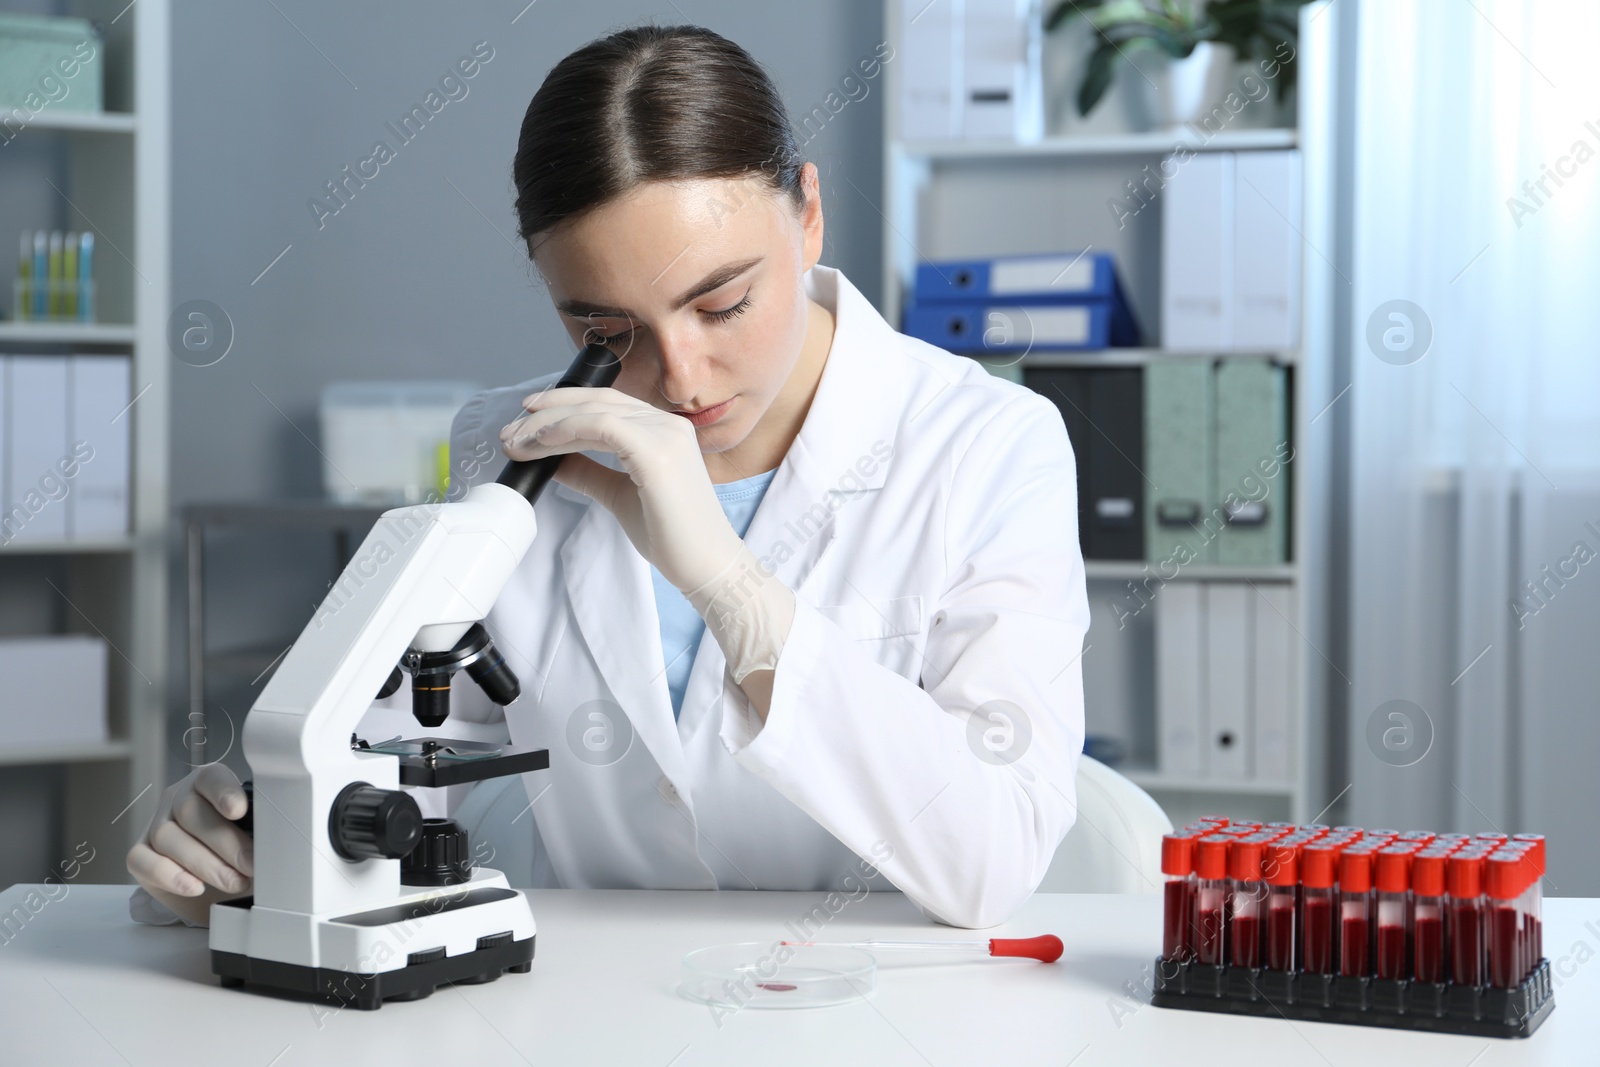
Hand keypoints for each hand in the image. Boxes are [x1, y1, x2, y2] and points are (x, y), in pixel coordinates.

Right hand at [126, 763, 253, 927]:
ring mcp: (156, 825)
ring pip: (168, 837)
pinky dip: (170, 876)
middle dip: (225, 843)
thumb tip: (276, 838)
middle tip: (251, 866)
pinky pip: (144, 861)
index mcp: (208, 783)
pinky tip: (195, 887)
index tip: (239, 811)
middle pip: (191, 812)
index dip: (224, 792)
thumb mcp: (256, 834)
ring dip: (205, 864)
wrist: (220, 885)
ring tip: (234, 882)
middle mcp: (178, 799)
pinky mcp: (140, 855)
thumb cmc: (243, 852)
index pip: (211, 778)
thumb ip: (260, 828)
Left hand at [500, 386, 744, 593]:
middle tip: (510, 431)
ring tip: (517, 442)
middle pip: (596, 400)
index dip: (563, 406)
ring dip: (548, 425)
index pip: (606, 404)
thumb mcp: (619, 494)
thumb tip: (552, 459)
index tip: (526, 421)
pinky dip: (566, 431)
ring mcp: (665, 434)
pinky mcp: (657, 452)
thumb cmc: (673, 537)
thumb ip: (588, 471)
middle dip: (546, 413)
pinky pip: (602, 427)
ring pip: (594, 411)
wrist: (706, 565)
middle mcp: (666, 424)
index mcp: (663, 430)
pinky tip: (542, 444)